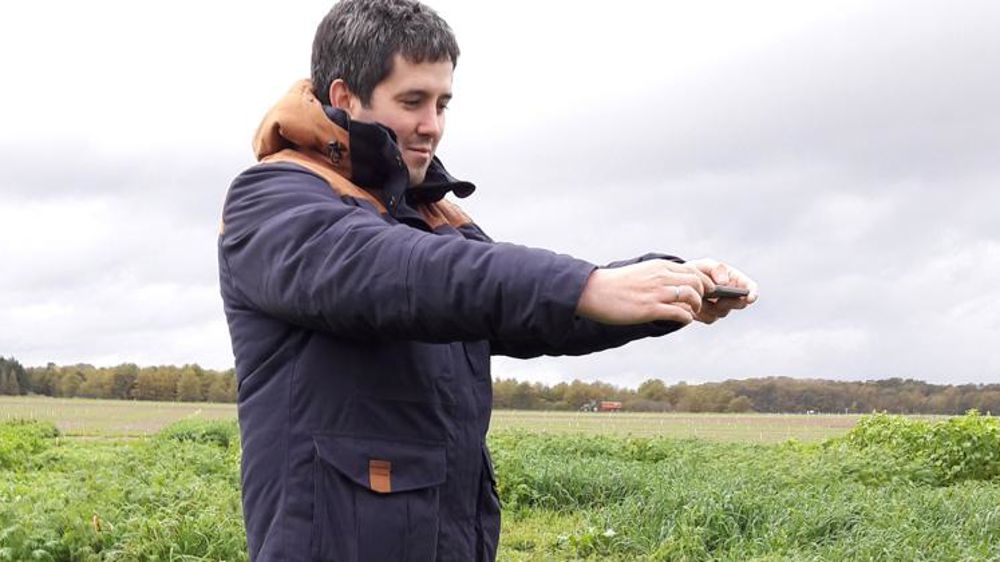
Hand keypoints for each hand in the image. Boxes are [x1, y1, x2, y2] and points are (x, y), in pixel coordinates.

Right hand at [575, 259, 714, 324]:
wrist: (593, 291)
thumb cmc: (615, 285)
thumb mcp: (641, 273)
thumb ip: (658, 277)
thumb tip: (673, 287)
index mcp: (659, 267)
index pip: (693, 270)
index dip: (704, 282)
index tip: (704, 291)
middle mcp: (661, 277)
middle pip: (697, 282)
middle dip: (704, 294)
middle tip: (699, 303)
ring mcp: (656, 293)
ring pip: (692, 296)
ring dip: (697, 306)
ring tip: (692, 312)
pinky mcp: (650, 309)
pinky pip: (680, 313)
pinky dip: (686, 318)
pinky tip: (682, 320)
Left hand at [685, 258, 758, 323]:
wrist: (681, 284)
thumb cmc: (697, 271)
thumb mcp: (704, 265)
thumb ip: (716, 269)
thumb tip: (725, 282)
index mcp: (735, 281)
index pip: (750, 288)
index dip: (753, 293)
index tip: (750, 297)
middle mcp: (732, 297)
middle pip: (739, 304)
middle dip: (729, 302)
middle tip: (719, 300)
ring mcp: (722, 309)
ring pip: (722, 312)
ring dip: (711, 306)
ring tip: (700, 299)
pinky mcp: (710, 317)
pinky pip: (709, 318)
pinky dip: (701, 312)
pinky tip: (693, 305)